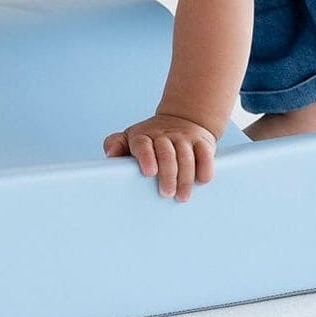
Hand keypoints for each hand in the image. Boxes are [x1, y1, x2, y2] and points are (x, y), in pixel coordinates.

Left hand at [103, 114, 217, 201]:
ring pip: (186, 156)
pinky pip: (205, 154)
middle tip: (167, 194)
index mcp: (143, 136)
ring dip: (185, 178)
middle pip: (166, 153)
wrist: (182, 120)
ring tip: (182, 196)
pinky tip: (202, 181)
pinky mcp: (202, 142)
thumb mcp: (131, 138)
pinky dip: (205, 167)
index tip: (149, 172)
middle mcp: (164, 135)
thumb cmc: (151, 139)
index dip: (146, 157)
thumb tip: (110, 155)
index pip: (143, 144)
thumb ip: (116, 145)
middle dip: (168, 175)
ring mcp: (184, 138)